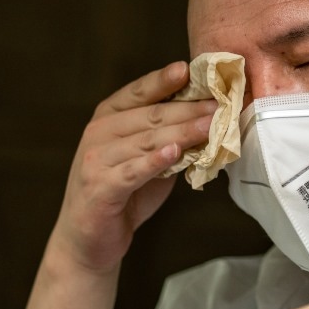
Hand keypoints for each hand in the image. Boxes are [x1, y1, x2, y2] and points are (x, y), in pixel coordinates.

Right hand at [47, 63, 216, 275]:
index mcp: (107, 117)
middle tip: (220, 105)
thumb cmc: (121, 194)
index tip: (188, 69)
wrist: (88, 239)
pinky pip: (133, 170)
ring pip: (146, 140)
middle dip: (188, 109)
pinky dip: (155, 161)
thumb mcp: (145, 159)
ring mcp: (96, 159)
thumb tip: (208, 120)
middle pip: (151, 116)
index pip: (138, 92)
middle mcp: (99, 132)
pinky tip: (176, 152)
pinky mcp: (100, 186)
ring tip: (211, 125)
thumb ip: (167, 139)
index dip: (163, 80)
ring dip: (182, 132)